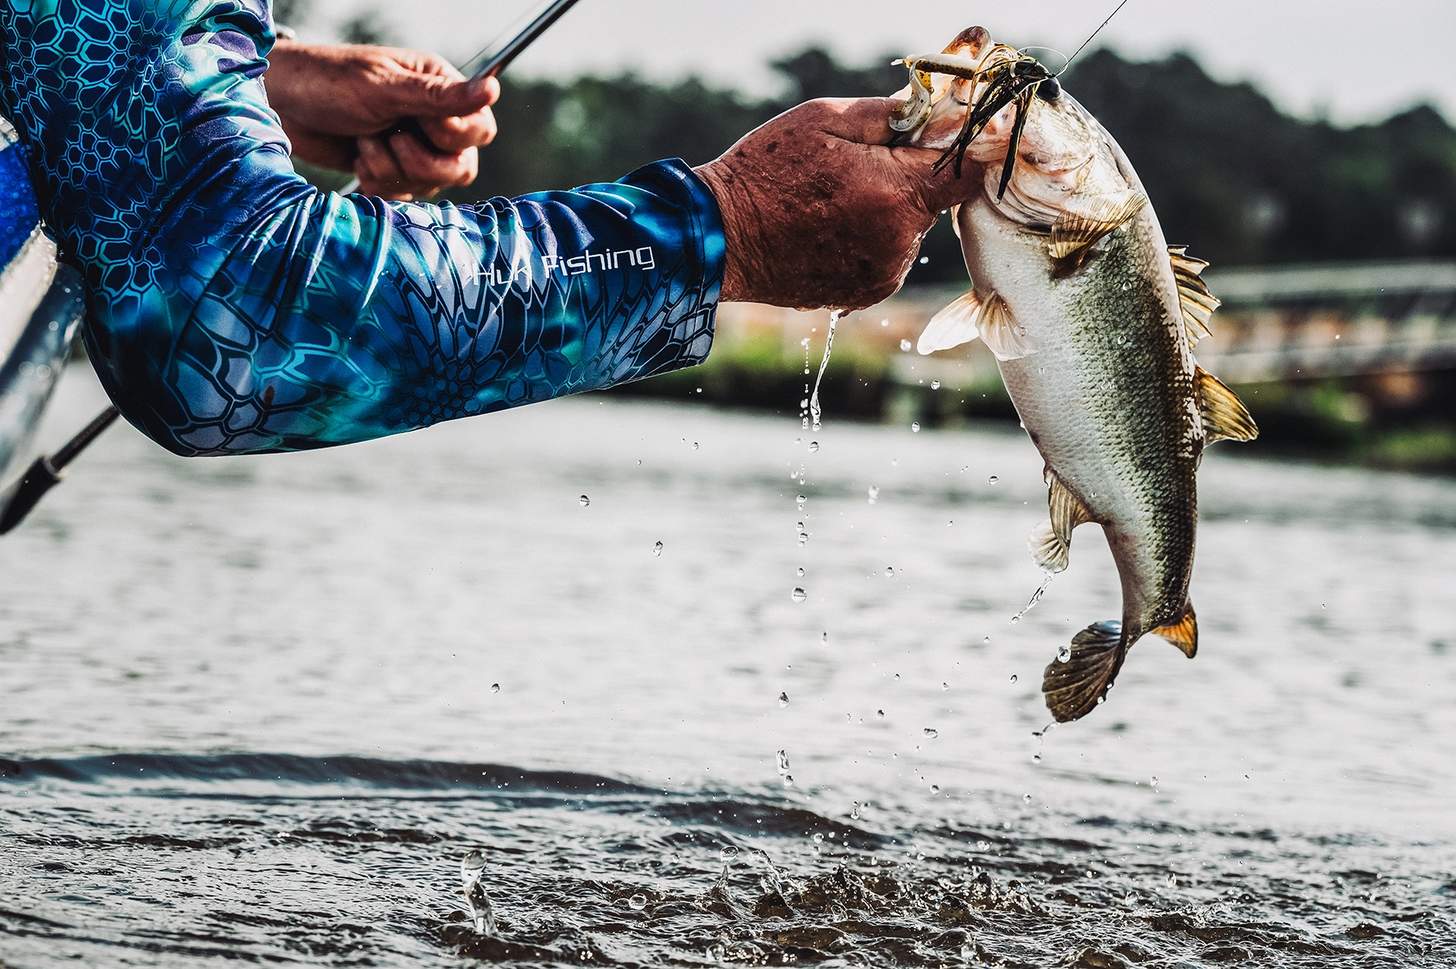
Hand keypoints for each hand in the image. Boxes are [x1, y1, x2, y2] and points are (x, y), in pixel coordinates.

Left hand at [265, 40, 499, 199]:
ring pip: (431, 185)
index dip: (452, 136)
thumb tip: (493, 87)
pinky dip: (379, 182)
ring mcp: (414, 147)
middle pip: (463, 166)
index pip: (481, 129)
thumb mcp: (385, 88)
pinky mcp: (392, 170)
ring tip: (364, 141)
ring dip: (391, 169)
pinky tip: (358, 157)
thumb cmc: (328, 83)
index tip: (413, 121)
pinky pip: (404, 197)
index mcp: (440, 87)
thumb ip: (441, 96)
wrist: (279, 107)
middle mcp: (434, 119)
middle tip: (389, 138)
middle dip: (420, 162)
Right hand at [695, 98, 976, 309]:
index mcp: (895, 194)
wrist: (720, 238)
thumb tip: (937, 113)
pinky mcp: (865, 294)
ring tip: (834, 201)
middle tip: (860, 166)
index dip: (959, 150)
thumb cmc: (765, 172)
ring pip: (908, 230)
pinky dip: (870, 240)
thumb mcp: (824, 119)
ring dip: (887, 211)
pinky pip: (887, 256)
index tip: (939, 139)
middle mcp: (897, 242)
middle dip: (908, 178)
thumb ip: (890, 115)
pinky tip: (829, 227)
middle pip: (933, 201)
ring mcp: (882, 274)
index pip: (966, 170)